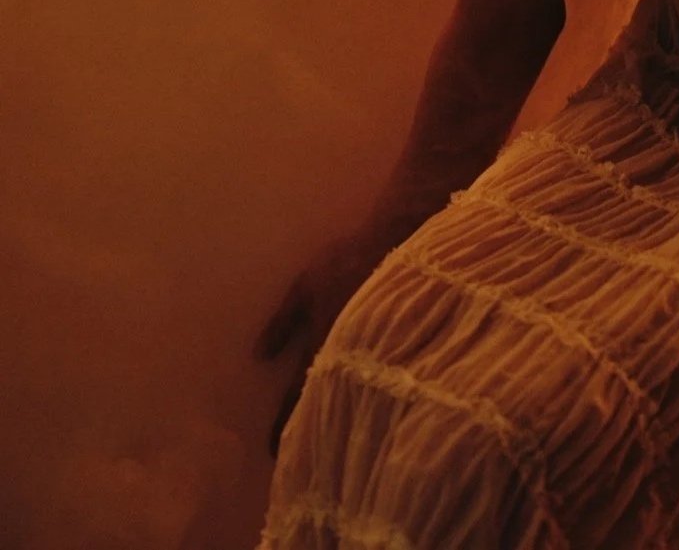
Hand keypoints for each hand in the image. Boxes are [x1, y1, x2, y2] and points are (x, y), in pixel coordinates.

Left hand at [253, 229, 386, 457]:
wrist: (398, 243)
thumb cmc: (347, 260)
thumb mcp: (306, 284)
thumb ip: (283, 321)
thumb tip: (258, 355)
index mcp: (322, 344)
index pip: (297, 396)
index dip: (283, 422)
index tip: (272, 449)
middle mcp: (349, 359)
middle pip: (328, 404)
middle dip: (314, 428)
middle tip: (303, 456)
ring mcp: (376, 357)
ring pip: (355, 398)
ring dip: (343, 416)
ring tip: (334, 442)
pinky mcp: (399, 351)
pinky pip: (379, 383)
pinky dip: (370, 399)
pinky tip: (370, 411)